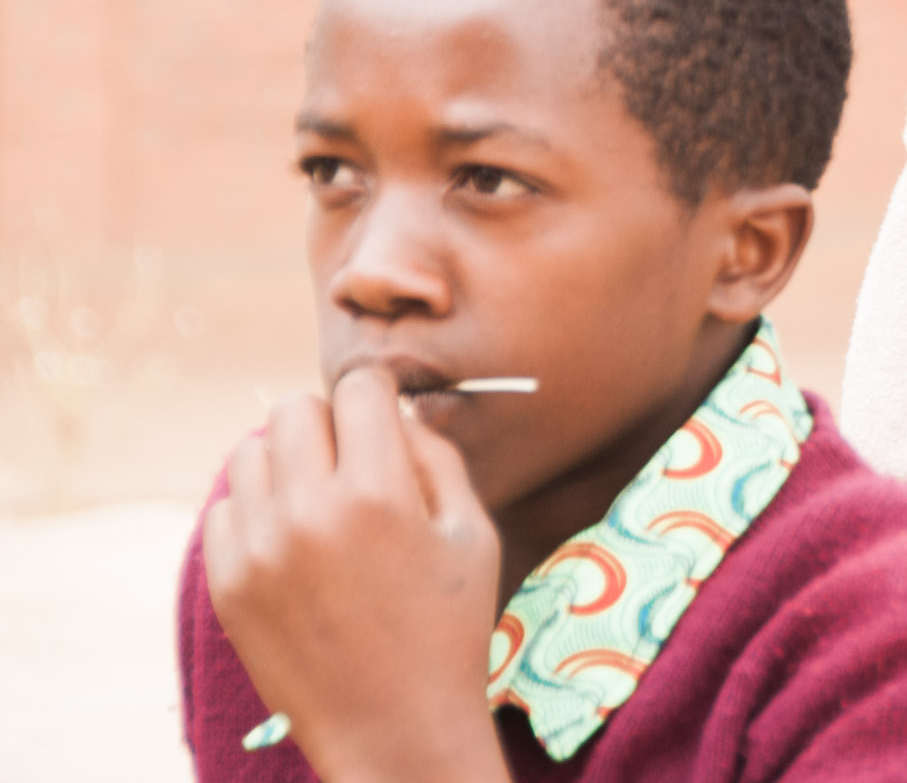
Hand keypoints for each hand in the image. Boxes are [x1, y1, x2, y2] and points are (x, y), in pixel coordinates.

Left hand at [204, 365, 509, 782]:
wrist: (393, 728)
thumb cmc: (448, 628)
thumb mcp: (473, 533)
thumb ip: (436, 457)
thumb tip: (396, 410)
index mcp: (379, 493)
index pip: (359, 387)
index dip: (378, 393)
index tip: (383, 413)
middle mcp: (309, 512)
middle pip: (294, 409)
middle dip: (328, 421)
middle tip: (351, 459)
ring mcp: (260, 550)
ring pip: (249, 451)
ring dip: (285, 461)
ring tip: (317, 499)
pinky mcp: (228, 584)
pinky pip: (223, 507)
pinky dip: (256, 508)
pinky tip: (291, 539)